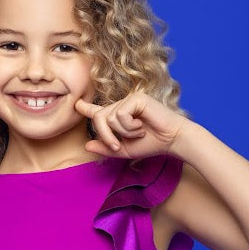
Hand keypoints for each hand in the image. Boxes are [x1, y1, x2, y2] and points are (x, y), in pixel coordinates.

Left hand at [74, 90, 188, 159]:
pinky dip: (129, 126)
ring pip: (109, 118)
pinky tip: (142, 126)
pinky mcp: (136, 98)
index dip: (87, 108)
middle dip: (106, 136)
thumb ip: (106, 148)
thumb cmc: (151, 144)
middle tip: (117, 145)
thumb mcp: (124, 150)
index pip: (99, 112)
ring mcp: (129, 100)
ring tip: (138, 132)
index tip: (77, 104)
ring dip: (122, 132)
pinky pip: (120, 114)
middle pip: (99, 118)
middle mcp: (122, 105)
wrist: (171, 140)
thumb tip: (87, 146)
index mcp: (119, 117)